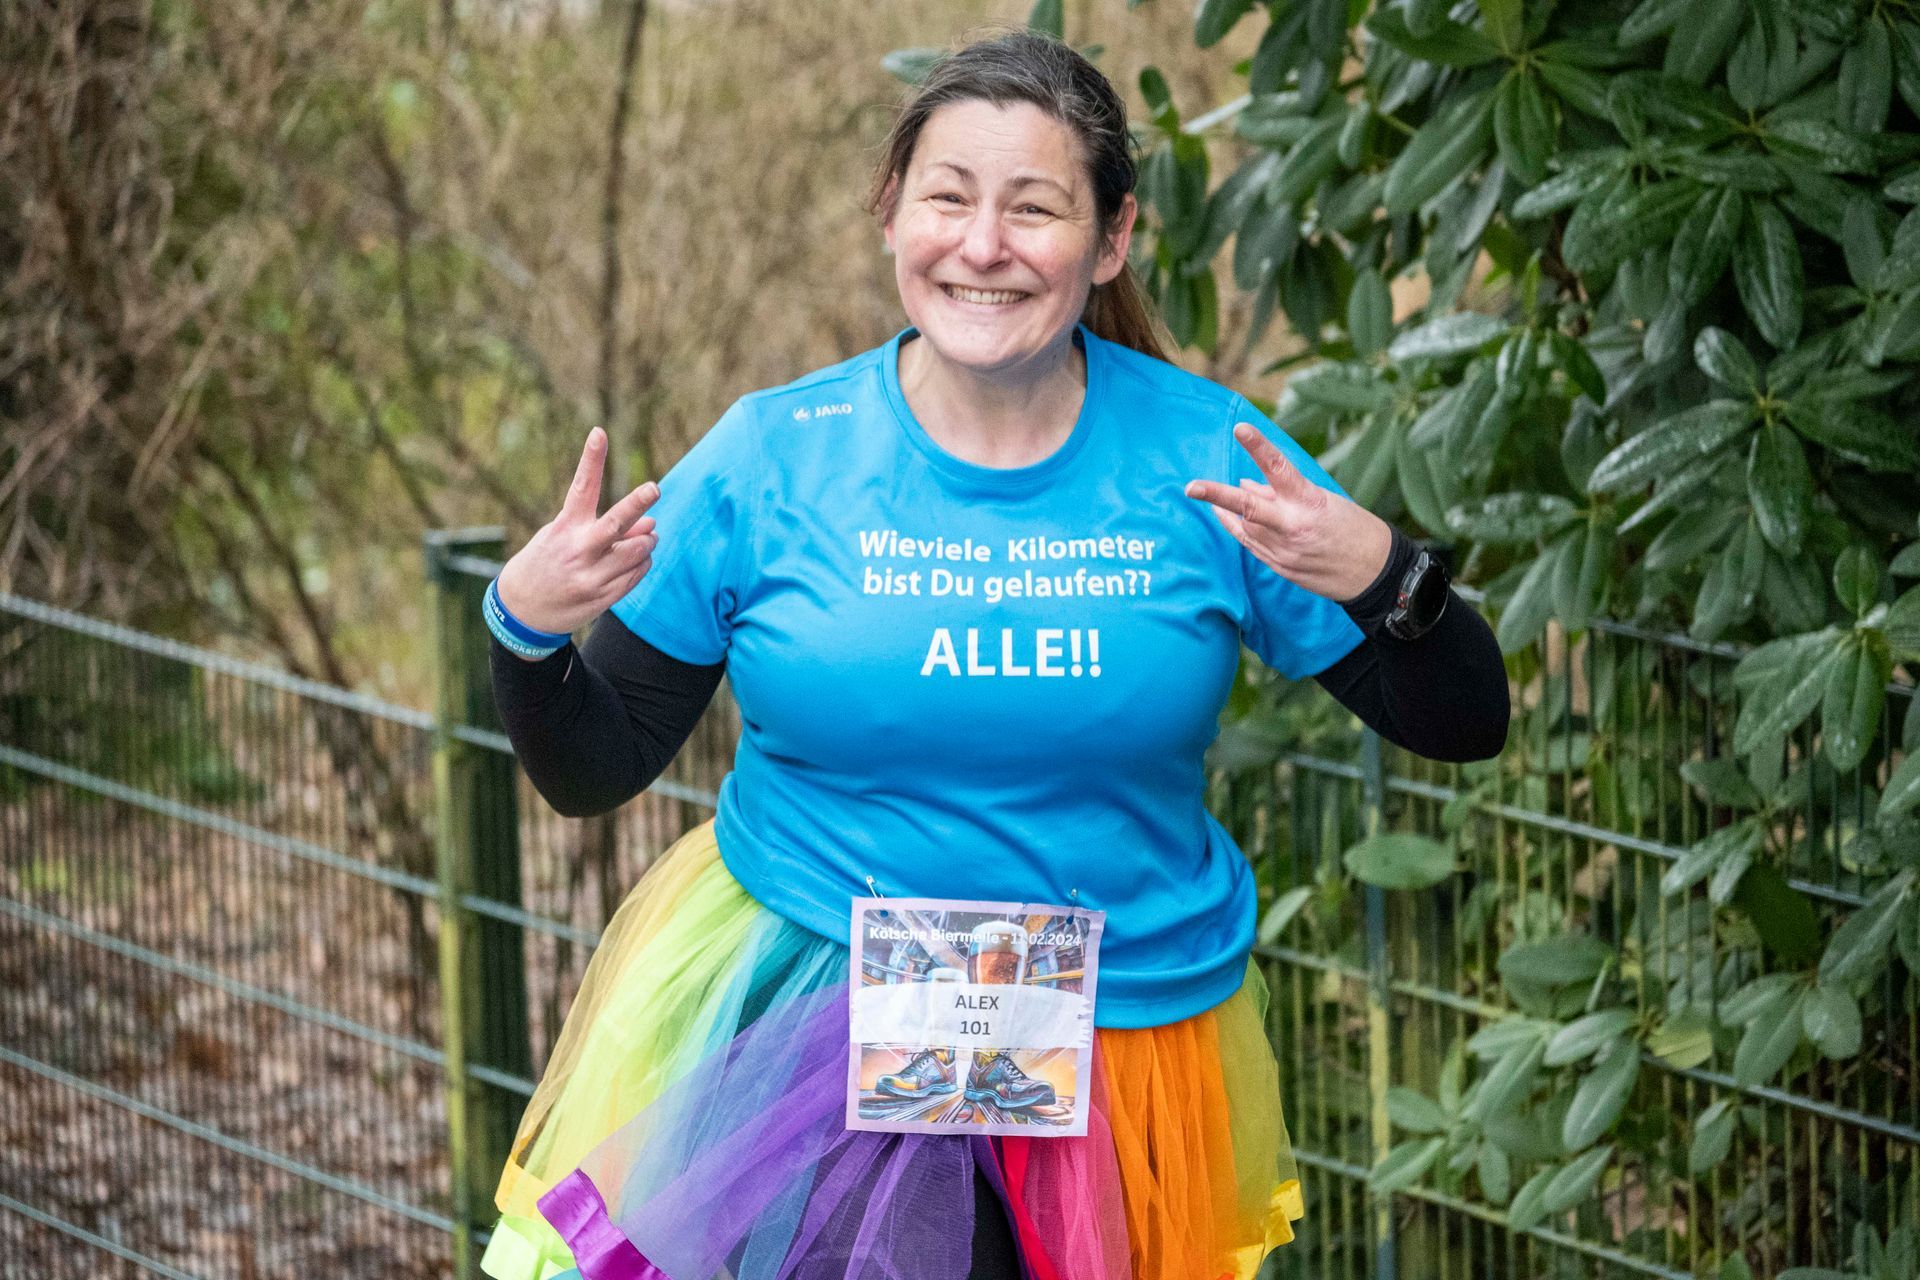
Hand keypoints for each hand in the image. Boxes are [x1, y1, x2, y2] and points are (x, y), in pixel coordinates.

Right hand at [495, 427, 659, 637]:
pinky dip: (643, 563)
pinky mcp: (602, 597)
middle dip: (636, 504)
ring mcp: (591, 576)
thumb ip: (607, 528)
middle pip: (615, 523)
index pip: (582, 487)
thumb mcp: (565, 538)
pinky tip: (639, 559)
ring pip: (636, 551)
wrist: (522, 611)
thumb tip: (652, 523)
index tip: (599, 432)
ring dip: (648, 541)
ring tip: (647, 537)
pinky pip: (636, 575)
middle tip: (654, 488)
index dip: (592, 459)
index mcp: (565, 528)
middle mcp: (578, 550)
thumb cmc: (548, 563)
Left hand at [1185, 421, 1393, 602]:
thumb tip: (1245, 482)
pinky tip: (1223, 515)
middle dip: (1218, 495)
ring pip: (1246, 525)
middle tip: (1191, 486)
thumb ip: (1282, 492)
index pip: (1279, 468)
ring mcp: (1285, 550)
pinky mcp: (1281, 568)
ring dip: (1231, 507)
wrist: (1374, 573)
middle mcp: (1294, 526)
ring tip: (1212, 495)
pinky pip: (1250, 544)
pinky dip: (1236, 527)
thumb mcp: (1324, 500)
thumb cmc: (1352, 528)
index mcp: (1310, 502)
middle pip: (1250, 507)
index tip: (1240, 428)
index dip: (1258, 447)